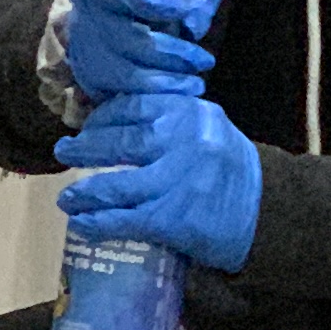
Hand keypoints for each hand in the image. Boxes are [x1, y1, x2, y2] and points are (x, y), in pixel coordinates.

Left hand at [54, 90, 260, 271]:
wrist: (266, 210)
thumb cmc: (228, 168)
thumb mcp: (206, 127)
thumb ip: (169, 121)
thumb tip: (113, 124)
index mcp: (188, 111)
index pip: (132, 105)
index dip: (102, 117)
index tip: (85, 126)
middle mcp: (182, 141)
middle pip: (120, 142)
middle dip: (85, 148)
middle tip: (63, 152)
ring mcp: (176, 180)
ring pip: (117, 185)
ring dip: (85, 192)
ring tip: (67, 198)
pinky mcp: (173, 218)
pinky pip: (126, 219)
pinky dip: (99, 222)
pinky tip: (83, 224)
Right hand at [60, 0, 220, 100]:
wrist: (106, 42)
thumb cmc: (151, 5)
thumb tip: (194, 22)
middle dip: (166, 9)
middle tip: (196, 29)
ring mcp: (88, 31)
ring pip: (134, 43)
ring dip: (175, 57)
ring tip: (202, 64)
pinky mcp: (90, 68)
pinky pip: (129, 80)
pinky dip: (163, 85)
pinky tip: (186, 86)